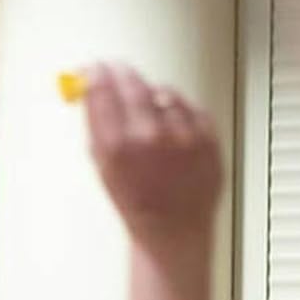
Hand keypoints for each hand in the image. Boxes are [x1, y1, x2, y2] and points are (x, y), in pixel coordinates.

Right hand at [84, 64, 222, 250]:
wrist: (173, 230)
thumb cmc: (138, 203)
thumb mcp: (104, 168)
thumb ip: (97, 127)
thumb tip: (90, 88)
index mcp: (118, 147)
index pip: (101, 91)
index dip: (95, 74)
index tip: (94, 68)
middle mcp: (150, 138)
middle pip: (132, 84)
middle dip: (121, 73)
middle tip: (117, 70)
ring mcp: (183, 137)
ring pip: (164, 93)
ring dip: (153, 95)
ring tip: (150, 114)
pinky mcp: (208, 139)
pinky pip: (190, 107)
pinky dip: (180, 111)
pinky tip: (173, 127)